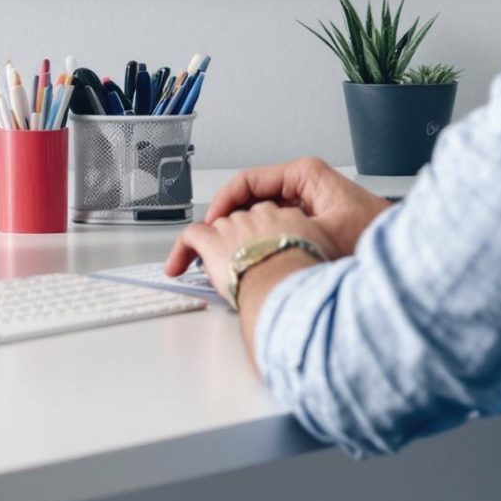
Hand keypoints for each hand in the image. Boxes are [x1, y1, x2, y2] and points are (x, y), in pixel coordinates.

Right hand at [166, 157, 388, 276]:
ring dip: (245, 235)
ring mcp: (310, 203)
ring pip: (263, 215)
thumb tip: (252, 246)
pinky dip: (263, 242)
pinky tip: (256, 263)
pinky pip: (277, 228)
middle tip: (211, 246)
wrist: (412, 253)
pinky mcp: (316, 222)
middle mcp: (307, 185)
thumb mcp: (324, 234)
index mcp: (306, 175)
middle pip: (252, 199)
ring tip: (229, 257)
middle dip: (230, 223)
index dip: (222, 205)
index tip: (208, 226)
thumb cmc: (380, 237)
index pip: (248, 182)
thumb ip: (283, 234)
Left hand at [166, 202, 335, 307]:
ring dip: (214, 248)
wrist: (286, 283)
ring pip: (217, 229)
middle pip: (242, 222)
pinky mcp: (211, 239)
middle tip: (240, 266)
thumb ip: (310, 251)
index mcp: (286, 217)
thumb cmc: (304, 276)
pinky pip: (191, 236)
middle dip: (239, 243)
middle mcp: (257, 217)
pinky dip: (181, 250)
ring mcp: (233, 226)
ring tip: (215, 270)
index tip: (261, 252)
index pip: (270, 219)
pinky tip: (177, 266)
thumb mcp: (322, 255)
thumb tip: (311, 263)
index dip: (263, 237)